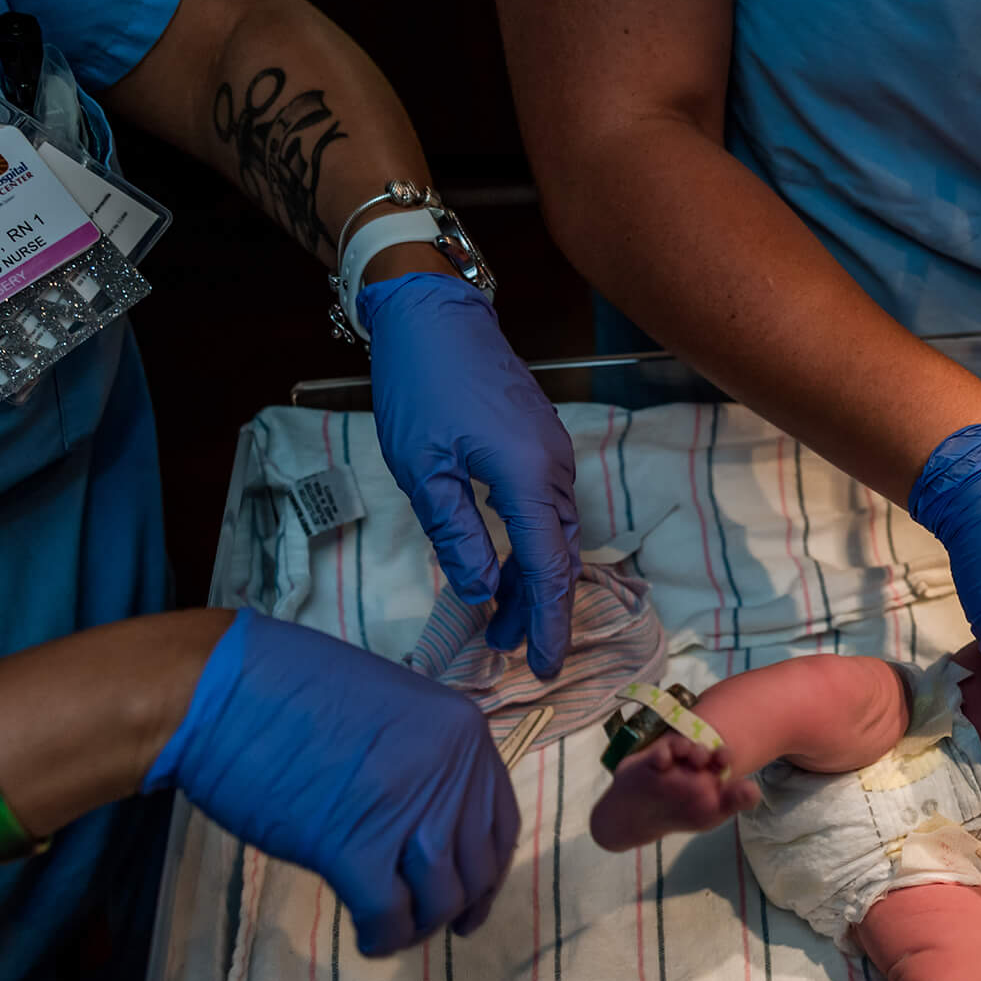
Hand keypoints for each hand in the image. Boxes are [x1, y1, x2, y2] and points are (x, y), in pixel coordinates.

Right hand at [146, 609, 520, 955]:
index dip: (489, 871)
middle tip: (427, 924)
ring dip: (418, 926)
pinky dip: (382, 936)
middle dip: (455, 907)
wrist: (220, 691)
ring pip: (440, 897)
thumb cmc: (290, 692)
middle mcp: (450, 771)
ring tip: (390, 929)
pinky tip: (367, 936)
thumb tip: (429, 826)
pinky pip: (389, 914)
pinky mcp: (354, 846)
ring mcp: (406, 809)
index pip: (501, 822)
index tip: (472, 900)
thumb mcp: (390, 709)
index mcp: (463, 733)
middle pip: (476, 866)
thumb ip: (424, 760)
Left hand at [362, 270, 580, 676]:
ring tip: (498, 616)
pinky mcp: (539, 443)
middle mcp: (554, 469)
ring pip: (554, 533)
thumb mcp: (424, 470)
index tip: (542, 666)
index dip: (547, 623)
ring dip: (530, 577)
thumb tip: (481, 590)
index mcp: (529, 478)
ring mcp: (551, 453)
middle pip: (558, 556)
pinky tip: (503, 560)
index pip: (548, 570)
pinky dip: (530, 544)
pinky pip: (546, 508)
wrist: (435, 314)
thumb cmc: (422, 385)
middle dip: (537, 608)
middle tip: (508, 650)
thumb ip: (457, 534)